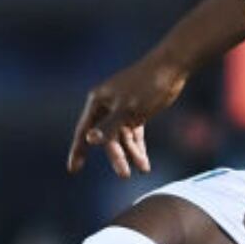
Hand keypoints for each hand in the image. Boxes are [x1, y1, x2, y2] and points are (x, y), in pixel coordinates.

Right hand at [68, 54, 188, 176]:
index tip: (73, 169)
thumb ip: (110, 126)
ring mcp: (122, 110)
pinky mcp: (137, 112)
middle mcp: (107, 106)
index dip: (78, 150)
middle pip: (107, 138)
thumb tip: (90, 139)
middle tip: (124, 175)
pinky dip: (139, 147)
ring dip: (132, 153)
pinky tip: (144, 164)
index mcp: (98, 101)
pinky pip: (134, 134)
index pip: (85, 131)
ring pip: (123, 138)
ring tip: (143, 169)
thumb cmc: (147, 85)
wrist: (171, 68)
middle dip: (116, 157)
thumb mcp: (128, 109)